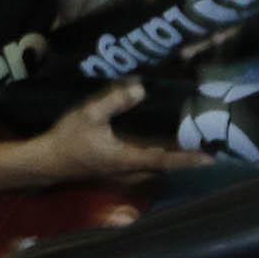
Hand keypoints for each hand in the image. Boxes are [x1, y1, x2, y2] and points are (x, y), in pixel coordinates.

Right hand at [23, 80, 210, 184]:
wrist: (47, 161)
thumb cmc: (68, 140)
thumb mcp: (89, 115)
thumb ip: (114, 101)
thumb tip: (141, 88)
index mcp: (129, 158)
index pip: (166, 160)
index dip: (189, 158)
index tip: (212, 157)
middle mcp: (131, 168)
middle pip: (166, 164)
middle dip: (186, 155)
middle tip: (207, 143)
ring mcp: (124, 170)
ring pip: (156, 164)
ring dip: (173, 154)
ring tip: (191, 139)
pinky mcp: (117, 165)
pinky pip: (146, 160)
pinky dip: (159, 152)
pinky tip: (162, 139)